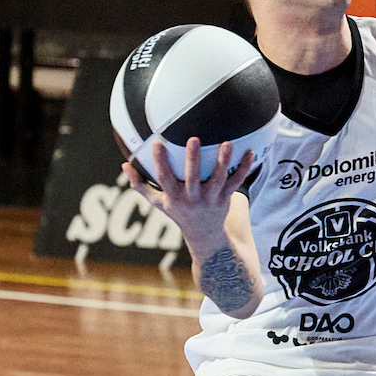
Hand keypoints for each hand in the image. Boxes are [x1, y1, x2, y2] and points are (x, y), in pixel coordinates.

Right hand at [121, 134, 256, 243]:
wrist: (204, 236)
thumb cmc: (178, 213)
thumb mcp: (158, 203)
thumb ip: (140, 185)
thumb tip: (124, 165)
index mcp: (174, 197)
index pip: (164, 178)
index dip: (160, 162)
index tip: (157, 144)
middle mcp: (192, 198)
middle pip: (192, 178)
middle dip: (192, 159)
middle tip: (193, 139)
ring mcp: (210, 198)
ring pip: (218, 179)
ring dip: (223, 161)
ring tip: (226, 143)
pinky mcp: (225, 198)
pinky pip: (236, 182)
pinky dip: (244, 168)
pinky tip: (250, 153)